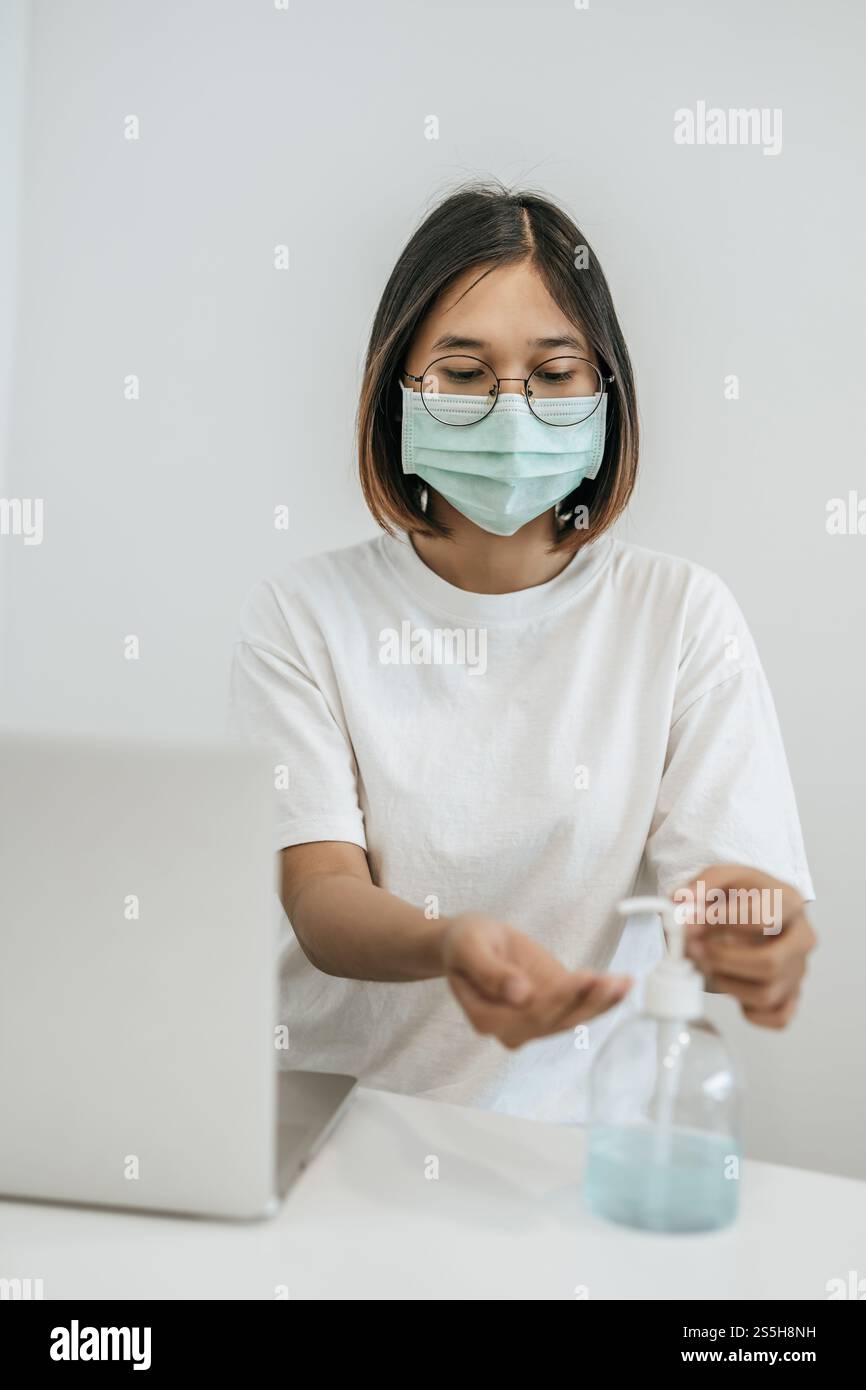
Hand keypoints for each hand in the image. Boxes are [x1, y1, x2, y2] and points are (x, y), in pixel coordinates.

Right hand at [441, 911, 631, 1049]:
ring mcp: (533, 1020)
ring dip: (601, 1003)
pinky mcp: (552, 1005)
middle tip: (611, 981)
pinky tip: (623, 984)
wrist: (471, 940)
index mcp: (487, 1019)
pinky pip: (579, 1006)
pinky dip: (603, 998)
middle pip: (555, 1021)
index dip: (558, 1000)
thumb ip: (489, 972)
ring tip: (623, 983)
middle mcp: (512, 1028)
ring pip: (572, 1018)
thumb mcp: (469, 947)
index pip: (528, 1015)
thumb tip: (519, 996)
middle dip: (586, 1002)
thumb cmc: (465, 941)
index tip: (581, 978)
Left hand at [677, 865, 815, 1028]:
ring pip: (766, 993)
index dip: (720, 924)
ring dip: (726, 983)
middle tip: (695, 950)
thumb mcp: (722, 877)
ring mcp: (798, 969)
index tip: (691, 924)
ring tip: (707, 965)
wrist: (753, 910)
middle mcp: (801, 938)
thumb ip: (700, 886)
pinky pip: (777, 1017)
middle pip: (770, 963)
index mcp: (790, 902)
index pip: (762, 918)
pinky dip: (750, 1011)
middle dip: (723, 959)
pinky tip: (732, 988)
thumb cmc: (741, 895)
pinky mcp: (792, 994)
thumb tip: (681, 902)